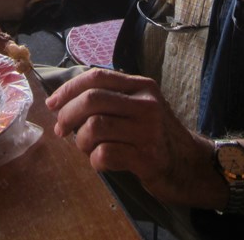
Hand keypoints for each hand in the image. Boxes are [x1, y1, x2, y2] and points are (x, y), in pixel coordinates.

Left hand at [45, 68, 215, 205]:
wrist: (191, 166)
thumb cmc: (156, 136)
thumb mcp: (140, 108)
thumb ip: (112, 99)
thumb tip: (64, 101)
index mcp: (142, 86)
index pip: (96, 77)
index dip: (68, 89)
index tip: (52, 104)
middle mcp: (147, 104)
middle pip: (92, 100)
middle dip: (67, 114)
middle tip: (61, 129)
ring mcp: (148, 130)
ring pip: (95, 127)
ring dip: (81, 141)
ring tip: (87, 148)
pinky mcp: (147, 157)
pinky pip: (105, 154)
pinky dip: (94, 160)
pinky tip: (101, 162)